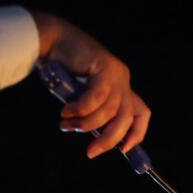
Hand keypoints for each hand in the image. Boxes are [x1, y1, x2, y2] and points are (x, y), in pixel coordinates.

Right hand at [31, 12, 150, 157]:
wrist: (52, 41)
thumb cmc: (62, 71)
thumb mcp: (82, 97)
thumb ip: (93, 113)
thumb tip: (97, 140)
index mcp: (122, 88)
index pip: (141, 114)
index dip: (137, 134)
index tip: (124, 150)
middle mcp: (123, 80)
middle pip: (126, 118)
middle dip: (109, 139)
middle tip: (90, 152)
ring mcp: (115, 73)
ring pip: (109, 111)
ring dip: (86, 124)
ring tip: (67, 124)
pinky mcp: (104, 67)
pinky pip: (97, 98)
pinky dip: (81, 109)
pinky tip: (66, 111)